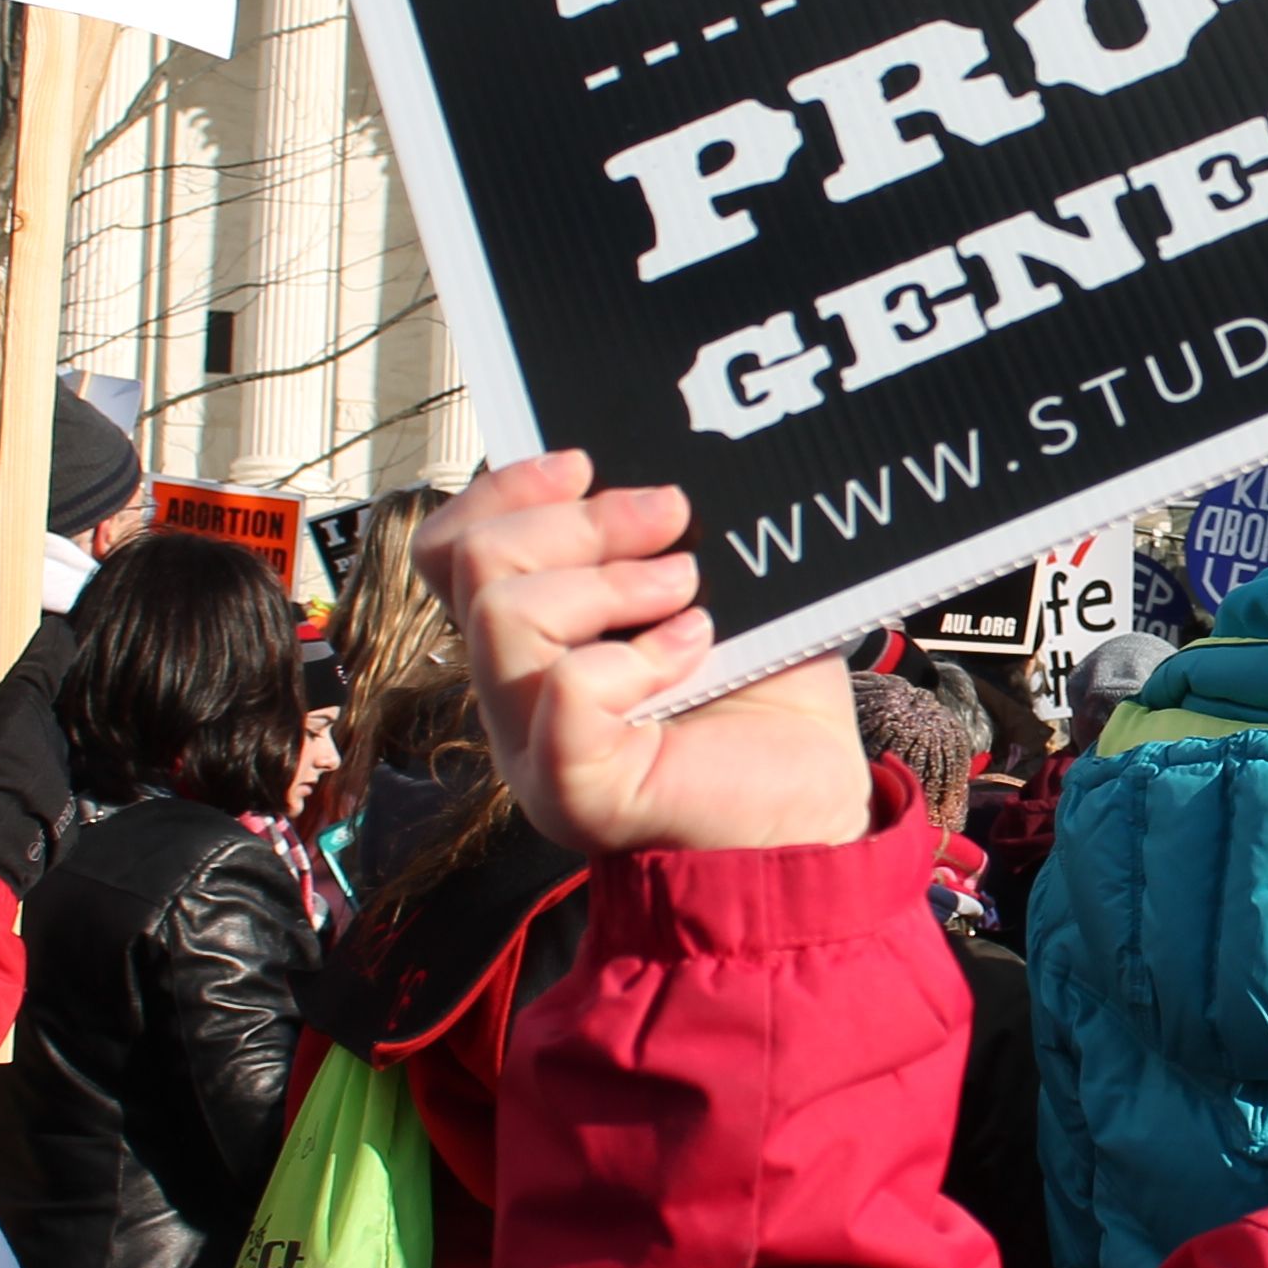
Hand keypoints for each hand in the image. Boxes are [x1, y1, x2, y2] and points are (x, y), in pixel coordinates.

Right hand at [412, 451, 872, 861]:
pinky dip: (639, 656)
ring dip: (612, 583)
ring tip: (688, 598)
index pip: (452, 548)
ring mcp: (531, 744)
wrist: (815, 803)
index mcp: (532, 639)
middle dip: (581, 520)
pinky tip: (695, 655)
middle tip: (673, 524)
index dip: (503, 488)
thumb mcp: (717, 591)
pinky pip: (565, 687)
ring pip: (504, 613)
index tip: (585, 465)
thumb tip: (656, 467)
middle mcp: (513, 692)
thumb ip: (664, 537)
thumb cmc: (768, 703)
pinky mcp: (570, 787)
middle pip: (473, 561)